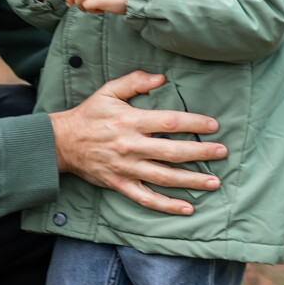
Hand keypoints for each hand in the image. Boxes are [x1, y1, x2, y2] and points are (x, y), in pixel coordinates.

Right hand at [48, 72, 225, 216]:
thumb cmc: (88, 115)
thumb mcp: (108, 91)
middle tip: (222, 152)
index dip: (193, 123)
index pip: (169, 121)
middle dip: (201, 153)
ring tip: (214, 182)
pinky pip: (146, 198)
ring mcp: (126, 168)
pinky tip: (187, 208)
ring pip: (164, 177)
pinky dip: (167, 205)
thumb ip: (134, 82)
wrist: (61, 143)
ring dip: (191, 181)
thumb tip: (161, 77)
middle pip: (172, 151)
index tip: (213, 125)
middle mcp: (131, 146)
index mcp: (130, 121)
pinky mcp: (120, 184)